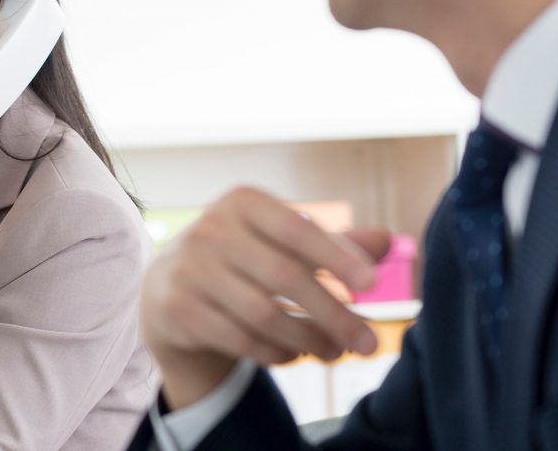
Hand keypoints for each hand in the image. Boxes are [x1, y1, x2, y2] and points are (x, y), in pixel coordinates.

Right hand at [139, 186, 390, 408]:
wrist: (168, 285)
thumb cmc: (243, 257)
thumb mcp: (282, 241)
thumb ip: (333, 243)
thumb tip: (388, 240)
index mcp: (243, 203)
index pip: (297, 229)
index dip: (336, 256)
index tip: (372, 284)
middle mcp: (211, 229)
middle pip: (285, 278)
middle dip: (333, 315)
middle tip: (369, 344)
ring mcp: (189, 270)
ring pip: (263, 315)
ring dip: (309, 339)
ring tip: (336, 353)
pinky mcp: (178, 309)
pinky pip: (239, 339)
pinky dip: (275, 351)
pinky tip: (295, 353)